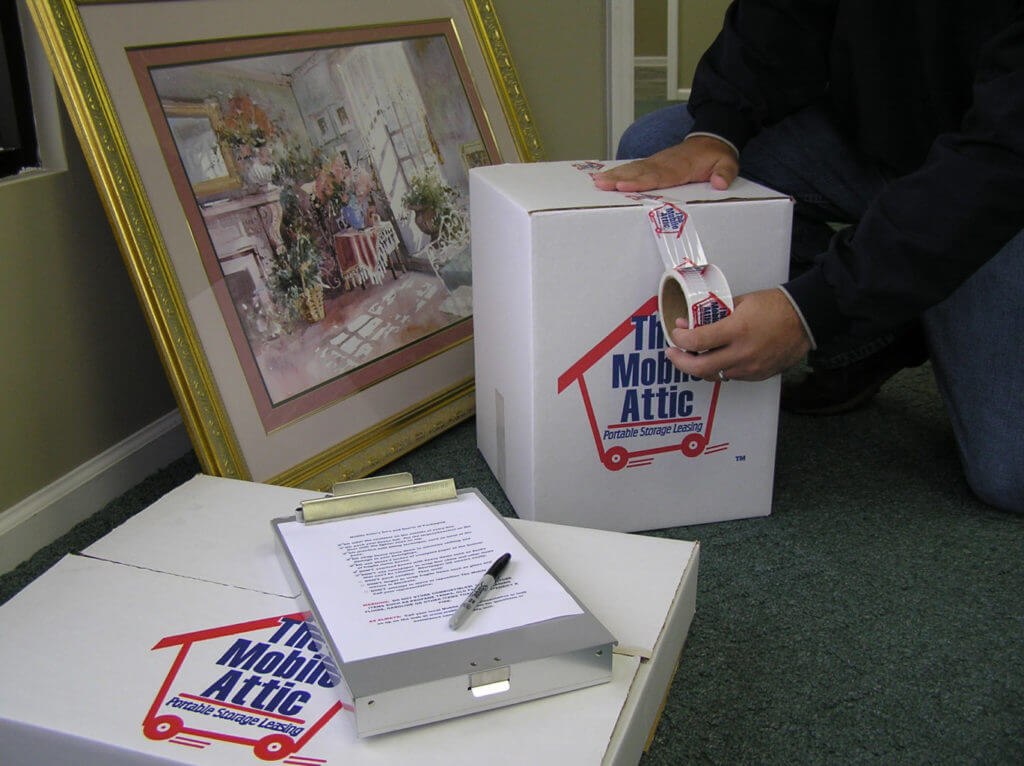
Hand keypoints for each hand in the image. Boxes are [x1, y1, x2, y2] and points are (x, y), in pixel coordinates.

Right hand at [593, 136, 738, 192]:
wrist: (712, 139)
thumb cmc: (717, 156)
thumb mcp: (728, 163)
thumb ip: (724, 173)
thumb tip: (720, 182)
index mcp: (681, 167)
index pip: (658, 176)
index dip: (641, 182)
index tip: (625, 186)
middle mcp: (664, 163)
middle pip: (639, 172)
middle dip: (620, 178)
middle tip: (602, 184)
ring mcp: (657, 162)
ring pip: (634, 169)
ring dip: (615, 175)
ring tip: (598, 181)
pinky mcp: (653, 163)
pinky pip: (635, 167)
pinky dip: (620, 172)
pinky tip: (606, 177)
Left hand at [665, 289, 810, 380]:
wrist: (805, 319)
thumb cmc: (775, 306)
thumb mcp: (741, 302)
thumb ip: (714, 314)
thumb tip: (689, 322)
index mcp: (737, 330)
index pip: (696, 341)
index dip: (679, 339)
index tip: (676, 334)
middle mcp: (743, 353)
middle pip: (699, 368)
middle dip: (680, 361)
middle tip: (672, 353)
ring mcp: (751, 367)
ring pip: (714, 375)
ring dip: (699, 367)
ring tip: (693, 355)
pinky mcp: (758, 375)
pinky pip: (731, 376)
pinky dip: (719, 368)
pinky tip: (717, 358)